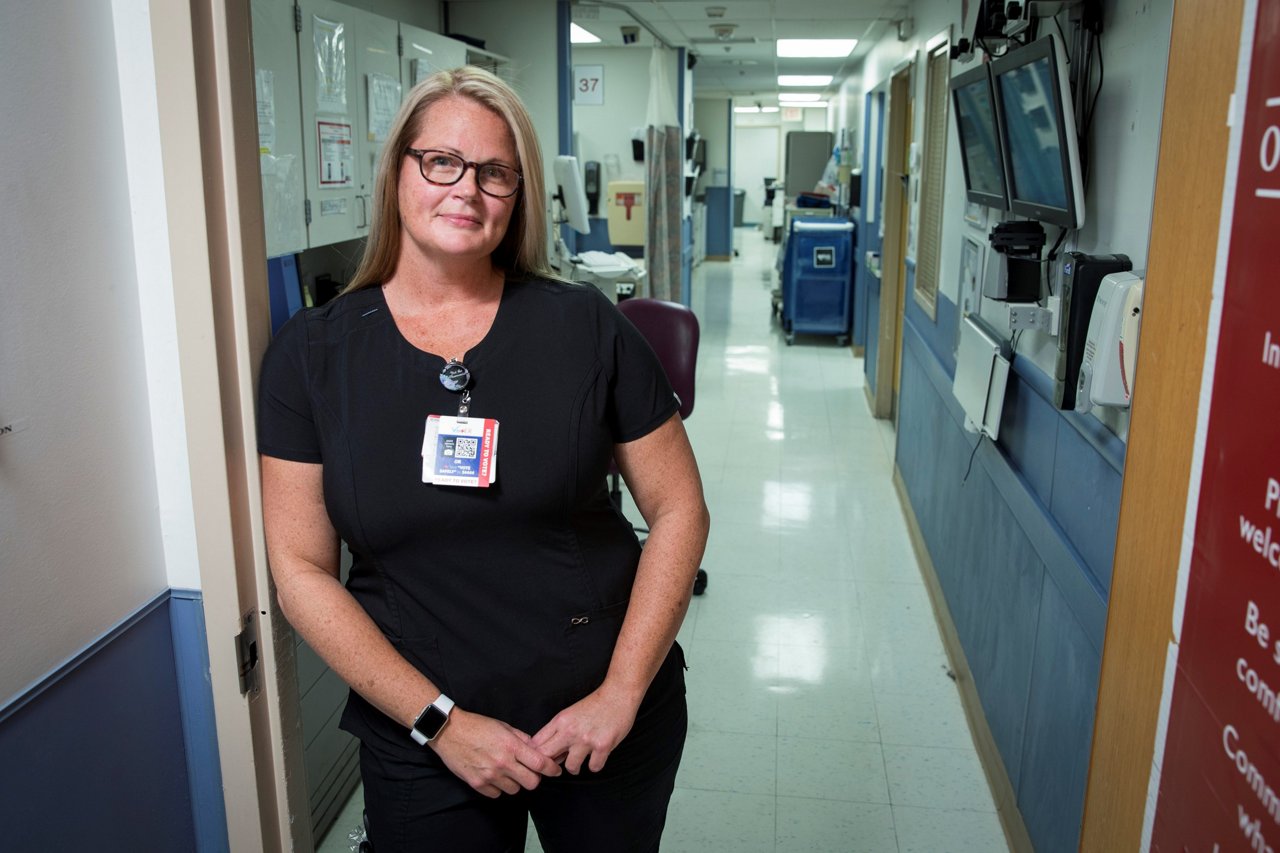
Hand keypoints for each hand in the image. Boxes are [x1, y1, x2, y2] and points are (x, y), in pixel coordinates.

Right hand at [430, 709, 562, 797]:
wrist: (449, 731)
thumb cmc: (477, 726)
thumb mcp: (503, 726)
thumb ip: (522, 739)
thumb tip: (536, 748)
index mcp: (511, 746)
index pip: (540, 764)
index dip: (551, 769)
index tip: (555, 770)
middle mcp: (502, 763)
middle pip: (531, 783)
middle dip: (534, 778)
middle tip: (529, 772)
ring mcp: (489, 775)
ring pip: (515, 790)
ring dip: (515, 782)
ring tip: (507, 771)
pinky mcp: (477, 784)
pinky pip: (496, 794)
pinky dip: (498, 787)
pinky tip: (494, 776)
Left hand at [530, 686, 638, 774]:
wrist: (617, 694)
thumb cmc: (595, 704)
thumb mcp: (570, 713)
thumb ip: (558, 731)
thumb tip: (549, 752)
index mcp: (560, 721)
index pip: (536, 744)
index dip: (536, 755)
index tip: (543, 760)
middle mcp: (570, 731)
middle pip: (546, 757)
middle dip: (550, 766)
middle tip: (557, 768)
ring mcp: (586, 739)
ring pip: (571, 767)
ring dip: (576, 767)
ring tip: (580, 761)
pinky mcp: (603, 746)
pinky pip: (594, 767)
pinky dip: (596, 765)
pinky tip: (597, 757)